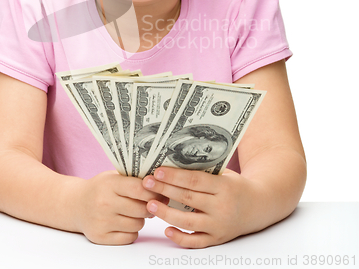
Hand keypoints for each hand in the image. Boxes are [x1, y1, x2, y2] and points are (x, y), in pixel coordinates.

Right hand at [77, 170, 167, 244]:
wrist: (76, 204)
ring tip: (135, 211)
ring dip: (141, 219)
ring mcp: (102, 221)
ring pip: (138, 224)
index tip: (160, 192)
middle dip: (151, 207)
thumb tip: (161, 184)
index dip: (153, 191)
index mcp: (109, 184)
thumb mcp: (113, 176)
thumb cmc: (100, 188)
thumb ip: (133, 179)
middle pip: (141, 209)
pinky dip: (132, 231)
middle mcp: (104, 203)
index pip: (138, 189)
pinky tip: (126, 222)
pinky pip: (130, 237)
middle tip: (151, 203)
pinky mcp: (101, 237)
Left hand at [142, 167, 260, 247]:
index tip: (157, 172)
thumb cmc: (236, 186)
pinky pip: (196, 242)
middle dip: (164, 190)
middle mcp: (222, 207)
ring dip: (166, 214)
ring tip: (150, 204)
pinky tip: (166, 229)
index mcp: (224, 187)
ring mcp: (219, 226)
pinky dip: (180, 238)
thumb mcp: (225, 174)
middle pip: (188, 199)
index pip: (194, 181)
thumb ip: (204, 171)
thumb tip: (173, 163)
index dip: (174, 176)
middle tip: (146, 183)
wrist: (259, 206)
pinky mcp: (217, 239)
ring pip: (188, 222)